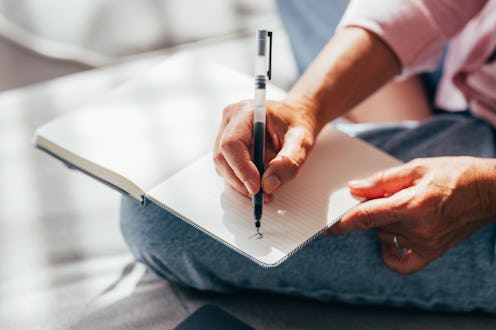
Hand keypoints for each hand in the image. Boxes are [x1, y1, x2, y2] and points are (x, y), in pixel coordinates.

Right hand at [213, 99, 318, 198]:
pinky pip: (227, 168)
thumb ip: (288, 161)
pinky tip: (258, 183)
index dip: (241, 168)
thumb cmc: (297, 123)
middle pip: (223, 157)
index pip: (231, 143)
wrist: (296, 117)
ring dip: (240, 183)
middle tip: (263, 195)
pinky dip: (241, 181)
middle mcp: (230, 120)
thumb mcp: (302, 141)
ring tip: (265, 191)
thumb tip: (268, 184)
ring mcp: (225, 133)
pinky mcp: (228, 146)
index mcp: (245, 112)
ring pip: (222, 166)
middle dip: (240, 181)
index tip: (256, 187)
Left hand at [326, 157, 495, 274]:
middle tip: (385, 196)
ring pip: (385, 237)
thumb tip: (354, 188)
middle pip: (374, 226)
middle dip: (370, 211)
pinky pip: (402, 263)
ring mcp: (426, 243)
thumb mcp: (417, 167)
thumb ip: (382, 180)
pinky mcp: (433, 251)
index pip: (367, 217)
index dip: (342, 222)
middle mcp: (418, 228)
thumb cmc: (454, 174)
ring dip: (382, 224)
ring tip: (400, 207)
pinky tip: (389, 241)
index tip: (327, 226)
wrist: (489, 191)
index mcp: (412, 204)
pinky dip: (390, 254)